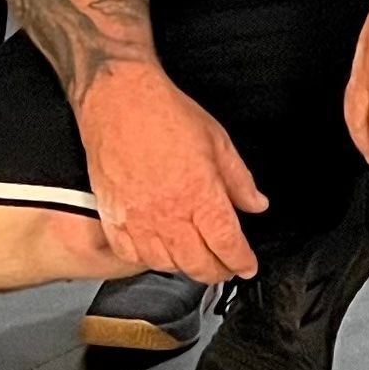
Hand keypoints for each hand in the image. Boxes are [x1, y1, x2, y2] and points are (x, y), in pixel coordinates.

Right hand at [78, 62, 265, 283]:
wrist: (120, 99)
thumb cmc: (165, 113)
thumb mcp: (217, 141)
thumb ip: (240, 180)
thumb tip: (256, 204)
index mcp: (201, 197)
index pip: (228, 246)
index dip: (242, 262)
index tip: (246, 265)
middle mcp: (170, 215)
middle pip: (199, 265)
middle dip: (217, 271)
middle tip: (224, 265)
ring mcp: (138, 219)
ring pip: (166, 264)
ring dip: (184, 266)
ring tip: (193, 256)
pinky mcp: (113, 216)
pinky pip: (130, 254)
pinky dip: (146, 258)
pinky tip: (156, 249)